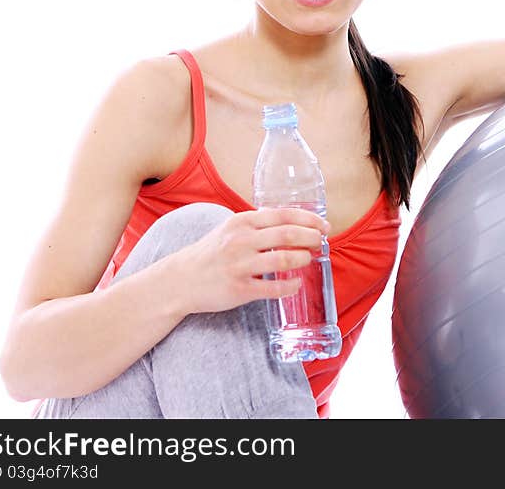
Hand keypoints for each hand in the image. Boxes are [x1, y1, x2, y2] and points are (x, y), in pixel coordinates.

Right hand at [170, 207, 329, 314]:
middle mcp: (241, 240)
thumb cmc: (211, 252)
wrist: (180, 280)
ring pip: (284, 259)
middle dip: (312, 238)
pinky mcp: (239, 289)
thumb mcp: (230, 228)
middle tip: (321, 242)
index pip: (284, 215)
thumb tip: (290, 219)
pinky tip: (297, 283)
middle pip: (288, 234)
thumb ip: (257, 223)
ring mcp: (240, 265)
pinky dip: (290, 285)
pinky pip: (273, 287)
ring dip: (303, 258)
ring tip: (309, 259)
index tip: (324, 225)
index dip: (309, 219)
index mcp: (242, 221)